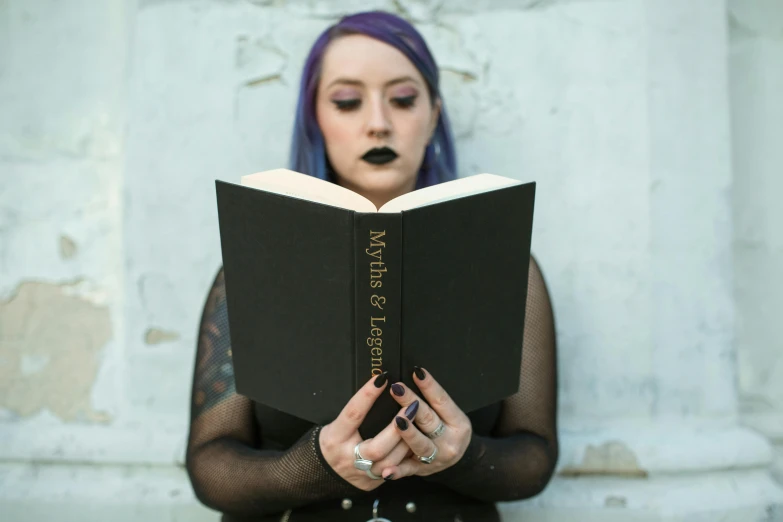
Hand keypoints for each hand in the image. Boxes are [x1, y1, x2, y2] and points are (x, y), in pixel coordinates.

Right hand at [319, 372, 416, 490]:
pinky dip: (405, 456)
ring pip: (390, 462)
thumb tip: (379, 386)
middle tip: (412, 406)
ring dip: (407, 442)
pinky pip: (393, 470)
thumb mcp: (336, 424)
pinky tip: (415, 443)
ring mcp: (361, 474)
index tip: (382, 378)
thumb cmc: (333, 439)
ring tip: (419, 423)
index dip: (367, 396)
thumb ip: (356, 413)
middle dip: (398, 428)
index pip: (353, 414)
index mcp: (335, 438)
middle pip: (377, 447)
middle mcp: (348, 458)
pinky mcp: (371, 483)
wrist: (321, 471)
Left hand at [380, 367, 471, 478]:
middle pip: (429, 420)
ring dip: (408, 434)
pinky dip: (397, 471)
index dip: (429, 386)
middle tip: (397, 389)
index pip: (442, 401)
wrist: (461, 460)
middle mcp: (450, 441)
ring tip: (397, 422)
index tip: (416, 372)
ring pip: (421, 445)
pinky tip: (387, 471)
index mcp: (458, 423)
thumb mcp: (450, 414)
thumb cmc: (448, 428)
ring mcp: (437, 458)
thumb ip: (433, 400)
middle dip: (412, 403)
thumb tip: (414, 375)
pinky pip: (408, 470)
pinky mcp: (422, 470)